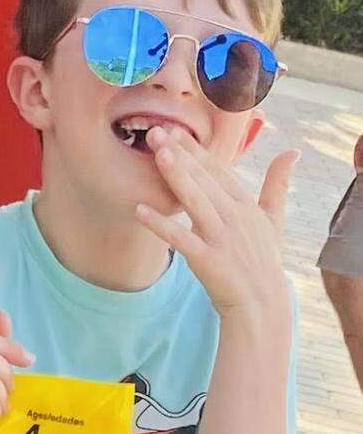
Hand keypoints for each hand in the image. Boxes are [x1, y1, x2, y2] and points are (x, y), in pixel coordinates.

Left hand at [136, 125, 297, 318]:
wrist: (260, 304)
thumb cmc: (263, 262)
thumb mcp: (274, 220)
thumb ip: (278, 184)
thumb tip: (294, 151)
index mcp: (246, 205)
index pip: (218, 170)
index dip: (196, 149)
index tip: (176, 129)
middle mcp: (235, 216)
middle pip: (204, 179)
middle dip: (181, 154)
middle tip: (155, 131)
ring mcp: (221, 238)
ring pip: (196, 200)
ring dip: (176, 176)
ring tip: (157, 154)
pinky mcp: (208, 260)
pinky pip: (181, 238)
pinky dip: (160, 224)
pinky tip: (140, 210)